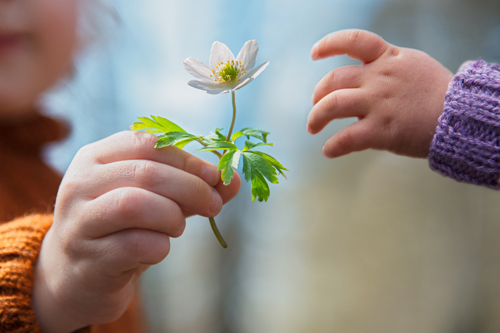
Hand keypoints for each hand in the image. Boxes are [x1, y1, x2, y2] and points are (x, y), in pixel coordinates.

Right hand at [32, 131, 239, 332]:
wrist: (78, 276)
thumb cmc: (122, 228)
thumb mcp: (155, 199)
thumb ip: (190, 186)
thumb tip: (234, 179)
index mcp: (97, 157)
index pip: (148, 143)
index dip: (188, 159)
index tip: (216, 176)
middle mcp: (80, 182)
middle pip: (147, 173)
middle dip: (191, 188)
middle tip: (214, 205)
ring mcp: (79, 221)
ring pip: (136, 204)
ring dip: (172, 216)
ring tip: (177, 227)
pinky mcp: (88, 258)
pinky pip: (136, 245)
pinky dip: (160, 246)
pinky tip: (157, 249)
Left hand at [307, 29, 453, 157]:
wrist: (460, 117)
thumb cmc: (437, 93)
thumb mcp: (412, 65)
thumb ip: (386, 65)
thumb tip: (364, 73)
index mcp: (387, 59)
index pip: (353, 41)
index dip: (329, 45)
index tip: (315, 53)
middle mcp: (378, 78)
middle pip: (333, 80)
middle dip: (317, 94)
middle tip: (316, 107)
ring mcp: (378, 104)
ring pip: (332, 106)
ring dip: (316, 118)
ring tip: (313, 128)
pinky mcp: (381, 130)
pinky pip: (346, 139)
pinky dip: (332, 146)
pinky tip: (329, 151)